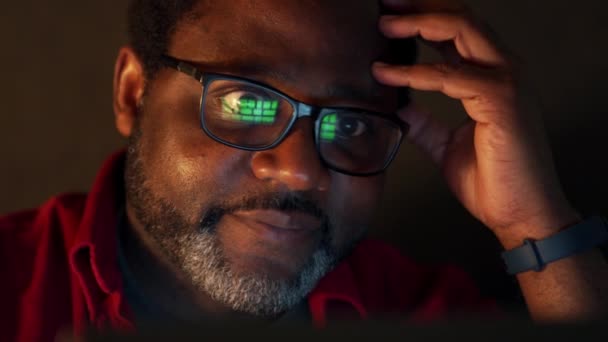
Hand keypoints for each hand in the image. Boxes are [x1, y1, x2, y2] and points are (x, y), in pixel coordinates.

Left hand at [372, 0, 579, 247]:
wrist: (522, 215)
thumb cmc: (493, 181)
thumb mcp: (446, 146)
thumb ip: (425, 124)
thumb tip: (400, 108)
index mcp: (491, 78)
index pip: (458, 32)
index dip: (423, 18)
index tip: (391, 14)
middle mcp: (503, 72)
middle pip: (461, 19)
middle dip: (420, 8)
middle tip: (385, 4)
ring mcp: (507, 83)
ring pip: (462, 31)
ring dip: (418, 25)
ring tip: (384, 26)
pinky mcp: (502, 101)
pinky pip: (452, 76)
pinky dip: (416, 72)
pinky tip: (388, 74)